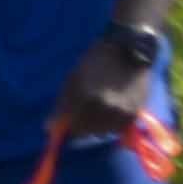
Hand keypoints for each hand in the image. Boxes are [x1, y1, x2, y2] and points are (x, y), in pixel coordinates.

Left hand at [51, 30, 164, 149]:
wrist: (129, 51)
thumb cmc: (95, 61)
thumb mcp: (73, 78)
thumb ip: (62, 104)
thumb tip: (48, 128)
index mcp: (86, 99)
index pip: (72, 126)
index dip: (67, 125)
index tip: (66, 121)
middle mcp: (104, 109)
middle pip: (88, 131)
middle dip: (82, 125)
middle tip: (83, 113)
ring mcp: (121, 113)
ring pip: (104, 132)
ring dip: (98, 126)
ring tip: (98, 111)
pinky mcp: (134, 114)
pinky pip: (119, 129)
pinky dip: (113, 124)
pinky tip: (111, 111)